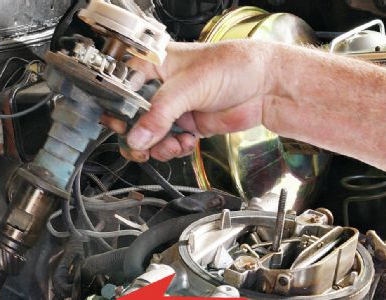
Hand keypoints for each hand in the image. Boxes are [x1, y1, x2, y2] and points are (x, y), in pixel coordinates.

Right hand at [103, 40, 273, 161]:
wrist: (265, 87)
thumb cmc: (234, 66)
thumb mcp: (190, 86)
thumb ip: (160, 114)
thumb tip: (137, 137)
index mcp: (154, 64)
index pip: (122, 89)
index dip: (119, 110)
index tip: (122, 127)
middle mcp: (160, 87)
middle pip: (132, 118)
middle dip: (137, 135)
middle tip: (142, 144)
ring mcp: (172, 108)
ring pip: (148, 136)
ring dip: (158, 146)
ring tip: (173, 143)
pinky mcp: (185, 125)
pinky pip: (166, 144)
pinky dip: (173, 149)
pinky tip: (186, 142)